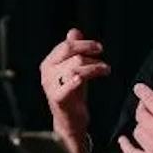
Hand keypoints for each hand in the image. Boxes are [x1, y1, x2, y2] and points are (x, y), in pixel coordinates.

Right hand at [38, 30, 109, 152]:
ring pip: (75, 67)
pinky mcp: (57, 98)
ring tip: (105, 70)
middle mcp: (47, 73)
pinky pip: (68, 85)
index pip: (66, 46)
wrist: (69, 120)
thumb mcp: (73, 69)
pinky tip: (84, 79)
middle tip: (104, 62)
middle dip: (91, 55)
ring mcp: (51, 86)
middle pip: (72, 54)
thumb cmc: (72, 94)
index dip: (84, 44)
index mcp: (49, 63)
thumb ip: (73, 51)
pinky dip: (77, 81)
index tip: (99, 49)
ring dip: (94, 67)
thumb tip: (74, 31)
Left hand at [113, 84, 152, 152]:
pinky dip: (125, 146)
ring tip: (151, 126)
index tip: (138, 88)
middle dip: (144, 108)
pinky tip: (123, 140)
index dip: (142, 92)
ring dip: (142, 126)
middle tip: (150, 109)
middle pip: (140, 114)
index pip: (148, 100)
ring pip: (137, 131)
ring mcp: (152, 147)